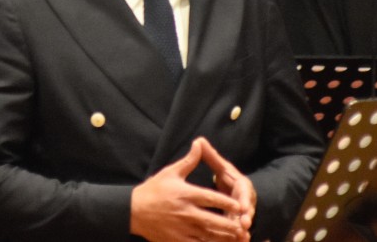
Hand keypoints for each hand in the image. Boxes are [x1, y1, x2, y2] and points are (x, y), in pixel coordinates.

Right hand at [131, 139, 249, 241]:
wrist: (133, 210)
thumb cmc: (153, 190)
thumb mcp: (171, 172)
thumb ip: (189, 161)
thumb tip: (200, 143)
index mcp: (186, 194)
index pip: (211, 198)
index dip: (227, 203)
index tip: (240, 206)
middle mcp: (185, 212)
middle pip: (212, 220)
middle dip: (229, 224)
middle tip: (243, 226)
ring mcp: (181, 228)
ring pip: (207, 235)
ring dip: (223, 237)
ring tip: (236, 237)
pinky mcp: (177, 239)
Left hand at [197, 137, 256, 232]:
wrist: (236, 193)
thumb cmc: (228, 179)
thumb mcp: (222, 168)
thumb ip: (211, 157)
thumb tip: (199, 140)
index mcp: (242, 187)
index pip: (245, 194)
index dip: (245, 201)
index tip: (243, 207)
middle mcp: (245, 202)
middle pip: (247, 211)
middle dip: (246, 218)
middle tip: (243, 224)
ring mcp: (243, 215)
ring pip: (242, 224)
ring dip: (241, 231)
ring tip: (241, 238)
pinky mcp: (237, 224)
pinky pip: (236, 233)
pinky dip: (235, 238)